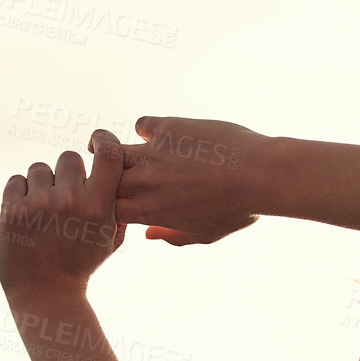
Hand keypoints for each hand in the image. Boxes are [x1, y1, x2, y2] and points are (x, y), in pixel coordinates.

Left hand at [0, 128, 128, 296]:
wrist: (46, 292)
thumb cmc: (81, 263)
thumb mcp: (110, 239)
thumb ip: (116, 206)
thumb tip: (119, 172)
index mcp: (99, 207)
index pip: (109, 153)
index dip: (104, 140)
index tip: (97, 142)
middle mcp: (70, 201)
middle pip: (69, 157)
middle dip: (67, 173)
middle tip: (65, 197)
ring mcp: (39, 205)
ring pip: (39, 168)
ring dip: (42, 185)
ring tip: (44, 211)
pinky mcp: (12, 210)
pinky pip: (16, 180)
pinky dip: (20, 194)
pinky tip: (28, 215)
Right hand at [114, 116, 269, 245]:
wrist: (259, 175)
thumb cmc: (237, 210)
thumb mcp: (207, 234)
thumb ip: (173, 237)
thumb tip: (148, 235)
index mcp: (150, 211)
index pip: (107, 210)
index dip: (107, 207)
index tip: (114, 204)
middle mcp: (145, 182)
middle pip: (102, 180)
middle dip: (100, 178)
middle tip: (102, 173)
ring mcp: (154, 153)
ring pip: (111, 150)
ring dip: (104, 149)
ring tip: (102, 147)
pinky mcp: (169, 127)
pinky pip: (143, 124)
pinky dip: (146, 129)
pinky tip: (156, 133)